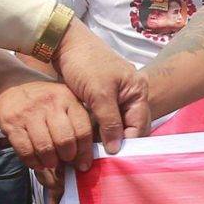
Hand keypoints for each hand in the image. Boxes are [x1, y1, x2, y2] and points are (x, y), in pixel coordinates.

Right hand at [0, 77, 96, 175]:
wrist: (12, 86)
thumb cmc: (43, 100)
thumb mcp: (64, 102)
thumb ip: (76, 123)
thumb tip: (84, 157)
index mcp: (68, 98)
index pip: (82, 130)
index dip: (84, 152)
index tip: (83, 164)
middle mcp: (50, 103)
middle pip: (65, 141)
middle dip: (67, 157)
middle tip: (65, 161)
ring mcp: (30, 112)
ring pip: (45, 147)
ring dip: (50, 162)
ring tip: (51, 163)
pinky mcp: (12, 122)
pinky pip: (25, 150)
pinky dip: (33, 162)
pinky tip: (37, 162)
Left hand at [50, 19, 149, 152]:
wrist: (64, 44)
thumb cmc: (85, 64)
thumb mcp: (99, 93)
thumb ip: (110, 122)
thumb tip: (115, 149)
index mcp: (137, 91)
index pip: (139, 125)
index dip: (129, 143)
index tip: (115, 159)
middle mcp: (130, 95)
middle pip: (130, 127)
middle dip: (119, 143)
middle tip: (105, 160)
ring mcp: (116, 97)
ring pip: (117, 126)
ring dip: (108, 139)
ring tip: (96, 154)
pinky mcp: (102, 99)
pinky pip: (106, 120)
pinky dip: (100, 131)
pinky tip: (90, 143)